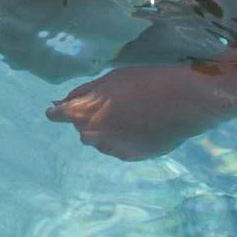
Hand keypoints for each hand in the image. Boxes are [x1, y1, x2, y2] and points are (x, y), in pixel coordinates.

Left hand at [46, 62, 236, 160]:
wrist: (181, 102)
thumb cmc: (144, 82)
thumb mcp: (110, 79)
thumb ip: (84, 93)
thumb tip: (62, 103)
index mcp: (84, 112)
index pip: (58, 115)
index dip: (57, 111)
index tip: (55, 110)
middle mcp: (94, 135)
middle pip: (82, 128)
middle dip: (89, 117)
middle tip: (111, 102)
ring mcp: (113, 149)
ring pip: (100, 140)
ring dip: (106, 129)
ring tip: (129, 113)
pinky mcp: (131, 157)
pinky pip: (118, 147)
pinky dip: (123, 138)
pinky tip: (139, 125)